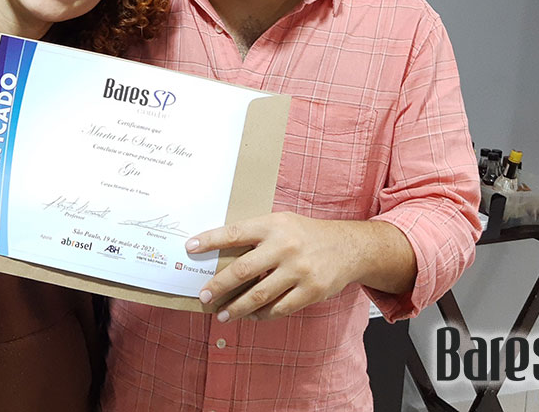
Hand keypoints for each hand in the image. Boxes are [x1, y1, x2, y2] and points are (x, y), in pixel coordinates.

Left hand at [187, 211, 363, 321]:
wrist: (348, 246)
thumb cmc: (305, 234)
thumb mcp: (281, 223)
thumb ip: (256, 235)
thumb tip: (220, 252)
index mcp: (273, 225)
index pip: (235, 233)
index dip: (210, 240)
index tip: (190, 248)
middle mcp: (285, 247)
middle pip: (243, 270)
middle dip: (219, 285)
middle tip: (204, 295)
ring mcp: (299, 270)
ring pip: (259, 295)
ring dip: (236, 308)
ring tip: (222, 314)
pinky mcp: (311, 291)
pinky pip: (279, 308)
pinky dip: (261, 315)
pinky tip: (250, 316)